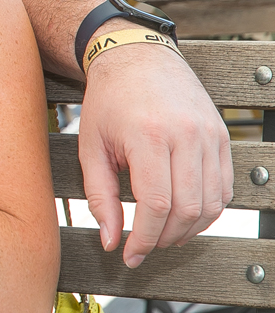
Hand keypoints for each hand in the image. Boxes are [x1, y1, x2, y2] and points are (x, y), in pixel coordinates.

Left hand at [77, 42, 230, 266]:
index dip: (143, 239)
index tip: (128, 256)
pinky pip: (224, 188)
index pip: (155, 204)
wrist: (137, 56)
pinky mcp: (223, 136)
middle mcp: (186, 135)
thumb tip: (109, 241)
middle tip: (142, 247)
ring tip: (161, 235)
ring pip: (211, 203)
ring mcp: (210, 135)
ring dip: (187, 230)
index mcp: (148, 136)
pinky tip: (182, 216)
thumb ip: (99, 196)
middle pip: (186, 209)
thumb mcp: (90, 146)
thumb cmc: (107, 102)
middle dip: (163, 239)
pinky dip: (207, 211)